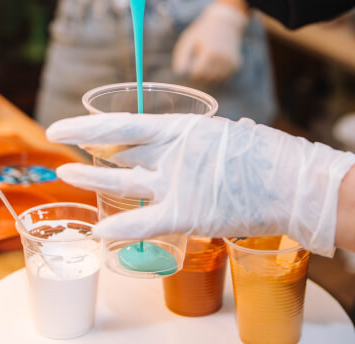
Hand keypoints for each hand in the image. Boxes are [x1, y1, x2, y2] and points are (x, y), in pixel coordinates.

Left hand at [49, 113, 354, 255]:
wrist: (294, 182)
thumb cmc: (268, 156)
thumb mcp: (230, 134)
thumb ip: (204, 143)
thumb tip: (197, 144)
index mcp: (186, 128)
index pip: (127, 124)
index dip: (90, 126)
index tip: (62, 126)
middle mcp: (175, 152)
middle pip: (120, 150)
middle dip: (87, 150)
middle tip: (60, 146)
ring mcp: (179, 183)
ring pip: (124, 183)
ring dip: (93, 179)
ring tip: (65, 174)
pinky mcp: (188, 214)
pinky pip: (145, 223)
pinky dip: (120, 229)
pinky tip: (98, 230)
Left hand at [172, 2, 248, 82]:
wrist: (225, 22)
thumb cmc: (203, 32)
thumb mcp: (189, 39)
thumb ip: (182, 57)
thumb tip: (179, 73)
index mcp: (209, 52)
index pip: (197, 74)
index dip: (191, 72)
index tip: (191, 64)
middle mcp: (222, 59)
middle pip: (206, 78)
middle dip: (199, 75)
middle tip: (198, 62)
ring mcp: (230, 62)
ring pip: (215, 80)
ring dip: (208, 76)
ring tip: (207, 62)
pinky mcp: (236, 65)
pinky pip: (224, 78)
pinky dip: (218, 74)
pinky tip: (215, 63)